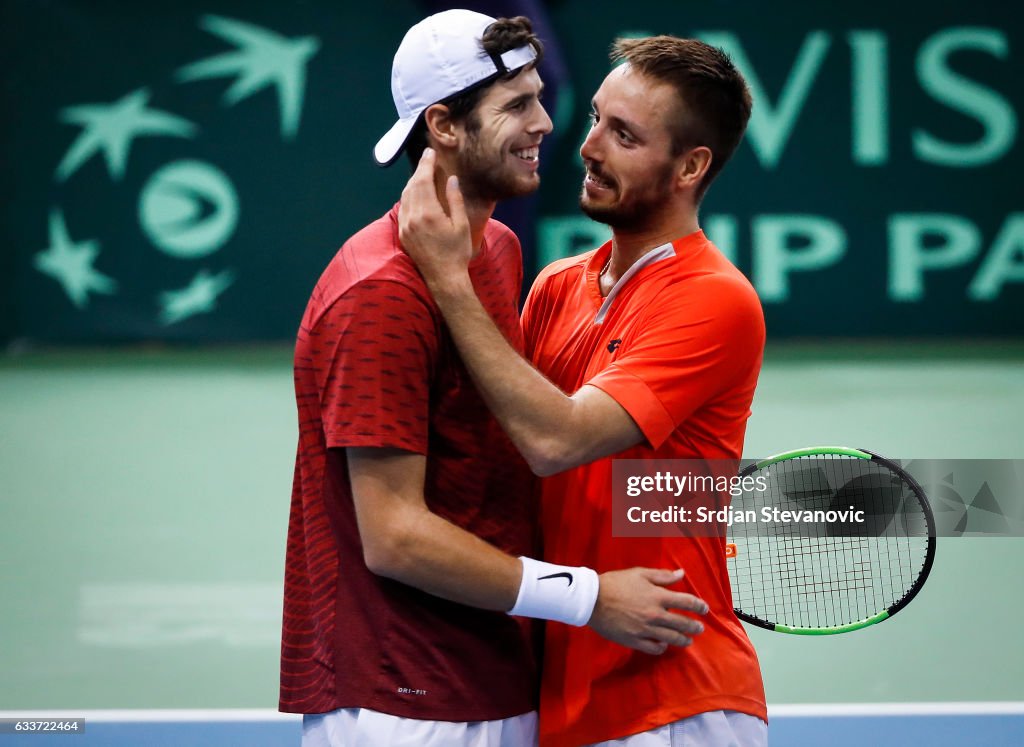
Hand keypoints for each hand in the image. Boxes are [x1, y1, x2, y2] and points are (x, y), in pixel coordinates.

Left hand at [398, 148, 472, 290]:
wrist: (443, 278)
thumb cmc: (457, 253)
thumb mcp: (461, 225)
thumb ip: (455, 200)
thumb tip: (451, 179)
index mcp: (428, 213)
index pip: (423, 181)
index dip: (426, 164)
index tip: (430, 153)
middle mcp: (412, 218)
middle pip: (412, 186)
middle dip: (419, 170)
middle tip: (427, 159)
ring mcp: (404, 226)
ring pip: (404, 196)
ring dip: (413, 182)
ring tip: (422, 173)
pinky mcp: (402, 234)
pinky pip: (402, 208)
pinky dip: (408, 196)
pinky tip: (415, 194)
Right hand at [588, 568, 708, 654]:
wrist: (592, 599)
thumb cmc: (615, 583)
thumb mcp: (639, 573)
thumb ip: (662, 576)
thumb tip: (681, 574)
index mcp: (658, 596)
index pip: (687, 602)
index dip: (699, 606)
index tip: (704, 609)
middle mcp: (655, 615)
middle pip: (683, 623)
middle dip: (694, 626)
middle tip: (700, 628)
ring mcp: (646, 630)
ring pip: (672, 638)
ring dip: (683, 639)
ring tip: (688, 640)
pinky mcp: (635, 640)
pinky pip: (654, 648)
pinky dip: (662, 647)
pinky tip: (664, 644)